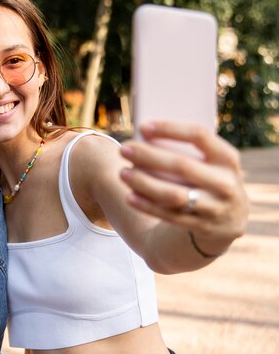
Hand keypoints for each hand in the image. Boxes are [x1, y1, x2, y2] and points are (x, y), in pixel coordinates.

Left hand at [120, 121, 248, 255]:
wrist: (229, 221)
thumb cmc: (209, 181)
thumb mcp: (212, 165)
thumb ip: (189, 152)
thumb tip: (145, 138)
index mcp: (227, 159)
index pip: (199, 136)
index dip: (170, 129)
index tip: (143, 127)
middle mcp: (225, 182)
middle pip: (182, 166)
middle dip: (149, 156)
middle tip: (123, 149)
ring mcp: (215, 207)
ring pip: (174, 195)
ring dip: (145, 183)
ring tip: (123, 173)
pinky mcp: (202, 226)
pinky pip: (170, 216)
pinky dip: (148, 206)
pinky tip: (130, 196)